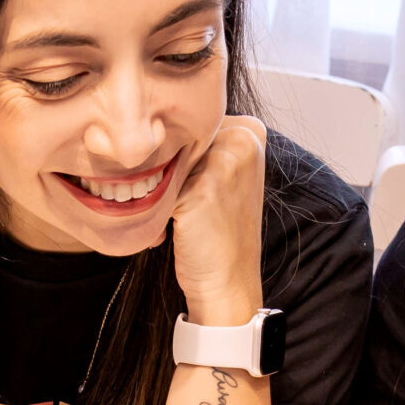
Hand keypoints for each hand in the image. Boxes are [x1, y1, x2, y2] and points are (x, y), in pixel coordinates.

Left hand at [167, 114, 266, 325]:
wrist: (228, 282)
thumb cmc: (218, 231)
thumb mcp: (221, 176)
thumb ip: (200, 145)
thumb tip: (154, 126)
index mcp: (251, 130)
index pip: (190, 123)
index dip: (177, 153)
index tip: (186, 187)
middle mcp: (242, 139)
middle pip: (176, 138)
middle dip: (165, 170)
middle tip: (177, 207)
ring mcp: (224, 161)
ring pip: (165, 162)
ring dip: (158, 190)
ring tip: (174, 219)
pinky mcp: (203, 188)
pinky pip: (158, 187)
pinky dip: (153, 209)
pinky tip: (169, 230)